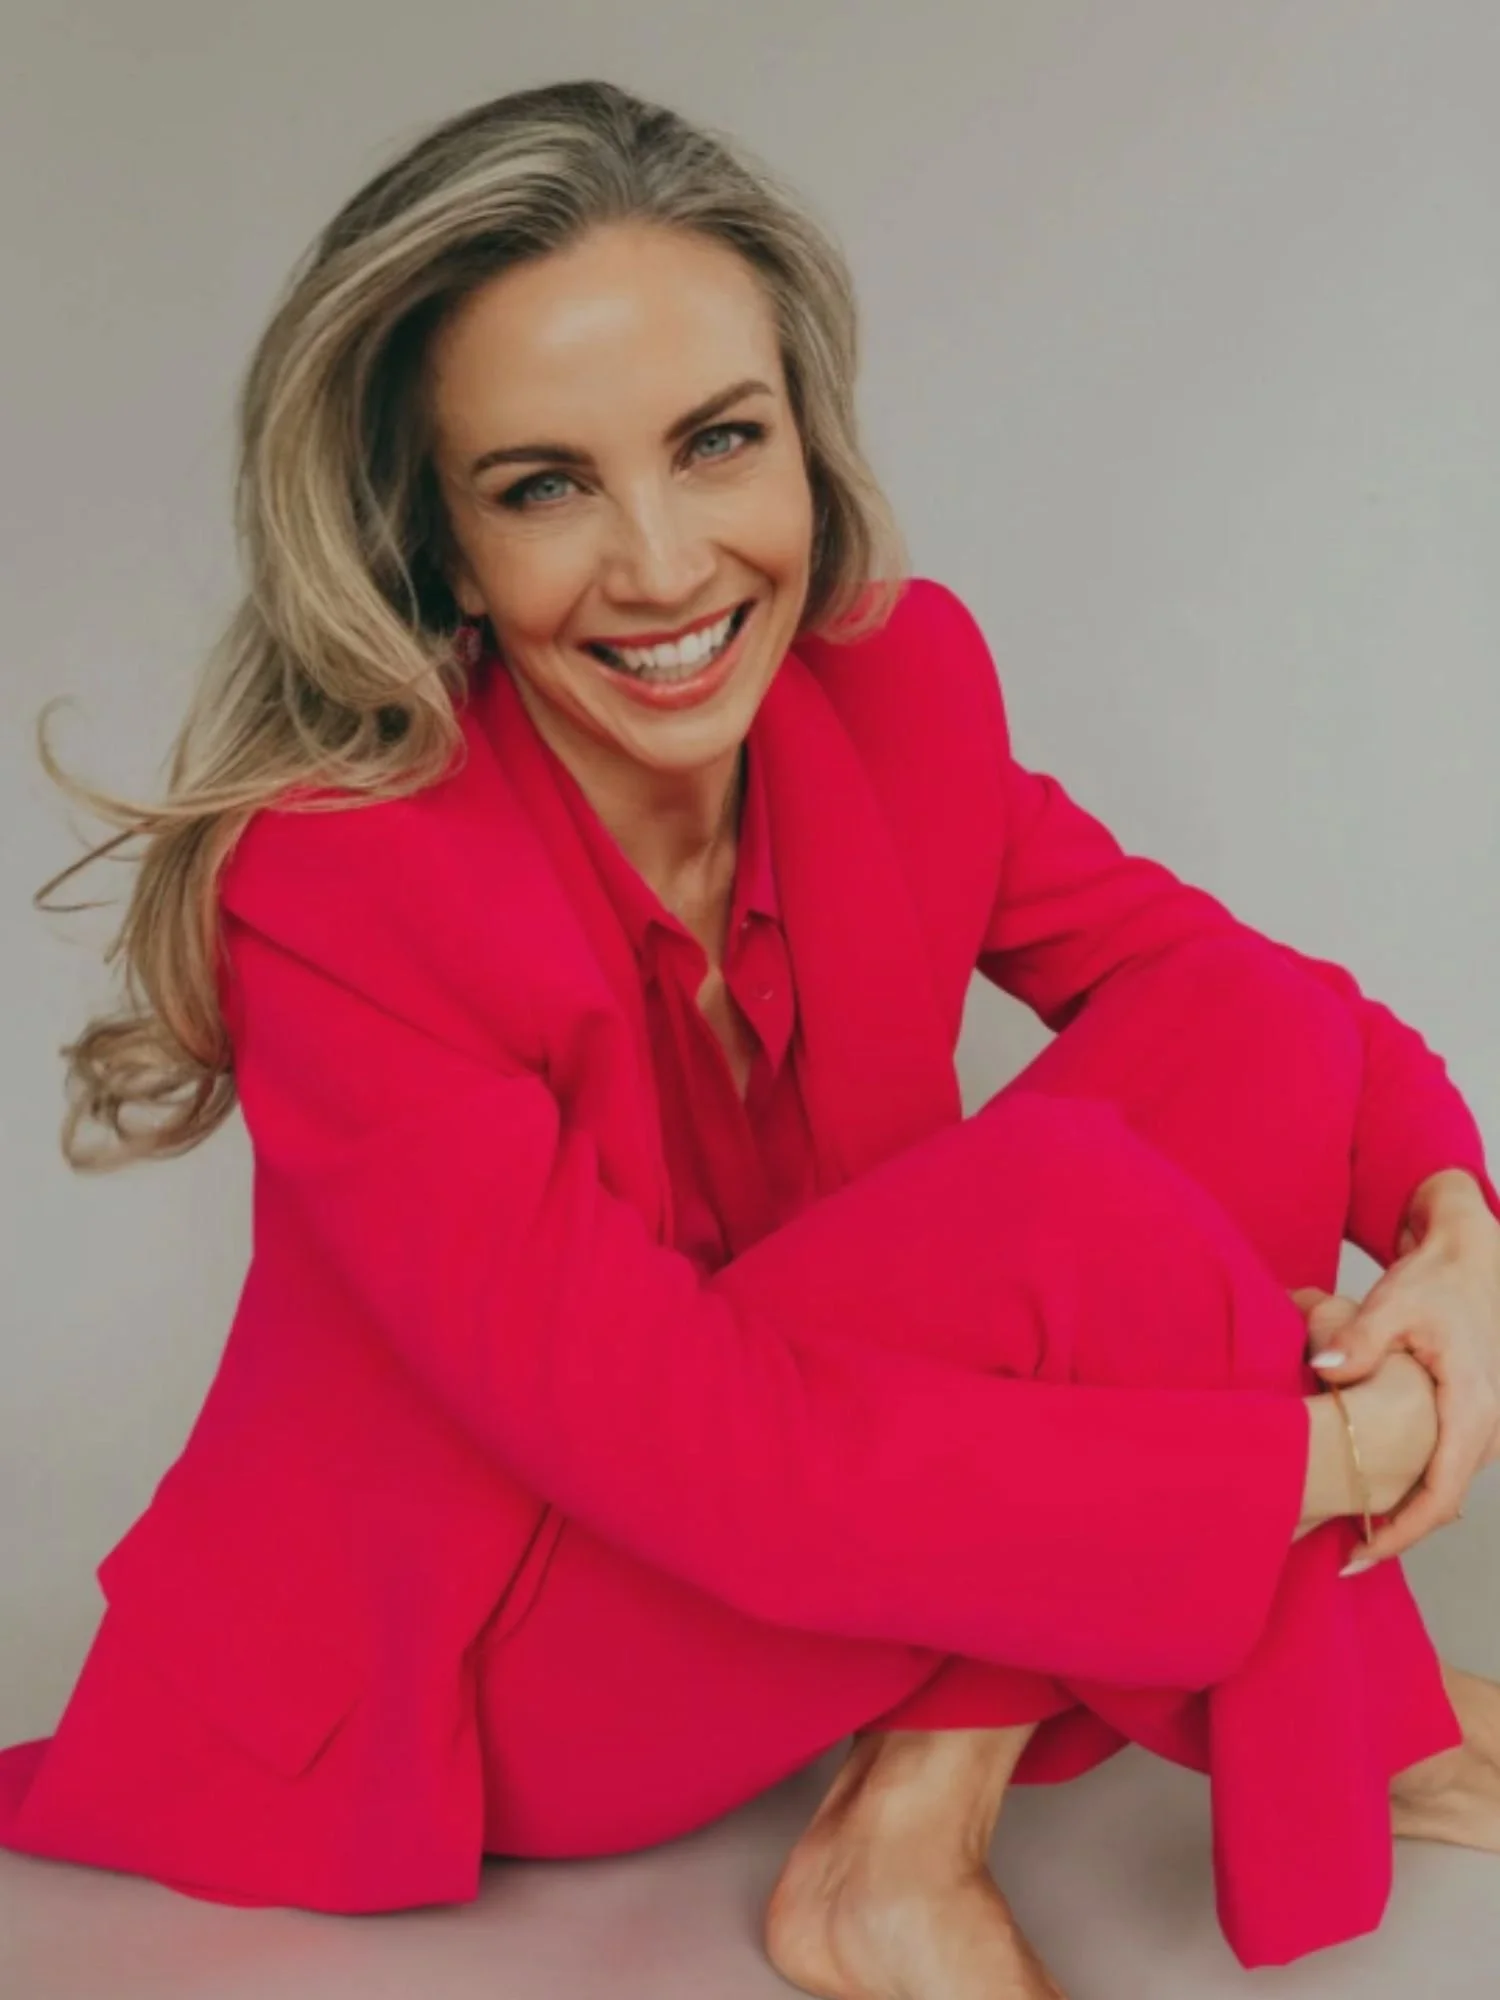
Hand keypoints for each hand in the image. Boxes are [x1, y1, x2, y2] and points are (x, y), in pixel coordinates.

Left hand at [1293, 1190, 1499, 1566]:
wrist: (1472, 1262)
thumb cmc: (1436, 1282)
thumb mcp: (1395, 1302)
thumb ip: (1359, 1337)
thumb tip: (1325, 1370)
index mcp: (1471, 1407)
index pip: (1441, 1493)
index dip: (1402, 1531)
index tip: (1361, 1555)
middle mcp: (1484, 1426)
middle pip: (1439, 1502)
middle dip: (1394, 1532)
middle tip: (1341, 1555)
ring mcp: (1478, 1426)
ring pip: (1440, 1488)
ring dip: (1400, 1512)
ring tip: (1347, 1532)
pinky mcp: (1465, 1421)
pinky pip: (1440, 1469)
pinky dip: (1408, 1488)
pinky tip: (1370, 1496)